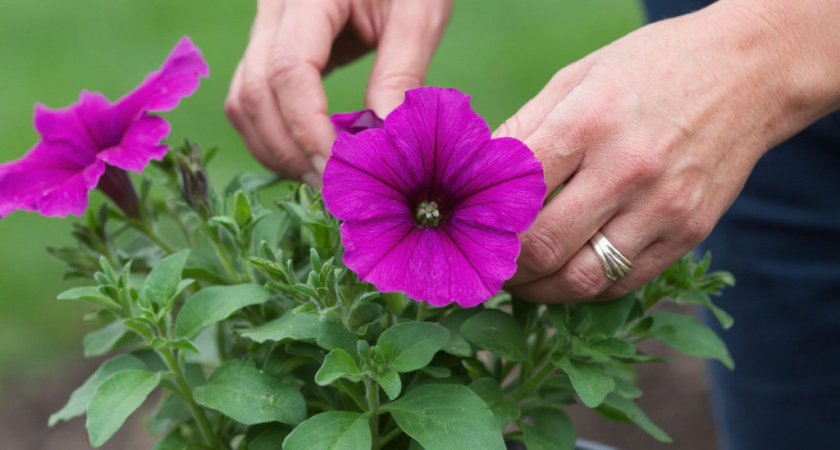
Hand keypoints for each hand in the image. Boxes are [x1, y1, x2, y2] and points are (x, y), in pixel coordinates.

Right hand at [225, 0, 451, 184]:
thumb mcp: (420, 12)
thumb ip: (401, 73)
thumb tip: (383, 143)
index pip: (288, 71)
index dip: (309, 130)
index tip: (340, 170)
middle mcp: (273, 8)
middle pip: (255, 92)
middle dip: (291, 149)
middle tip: (335, 188)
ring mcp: (266, 27)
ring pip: (244, 100)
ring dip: (277, 149)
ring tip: (323, 178)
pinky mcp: (272, 45)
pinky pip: (253, 97)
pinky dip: (275, 134)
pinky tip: (311, 155)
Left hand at [503, 0, 839, 302]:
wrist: (748, 72)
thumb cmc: (648, 68)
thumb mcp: (576, 78)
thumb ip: (522, 129)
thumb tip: (474, 176)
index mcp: (588, 121)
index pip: (515, 193)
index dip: (480, 221)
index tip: (465, 231)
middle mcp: (627, 169)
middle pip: (542, 246)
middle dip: (503, 266)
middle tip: (487, 263)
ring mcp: (663, 206)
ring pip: (582, 279)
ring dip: (539, 290)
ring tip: (520, 280)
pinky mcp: (690, 232)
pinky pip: (623, 283)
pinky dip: (585, 288)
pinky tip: (565, 275)